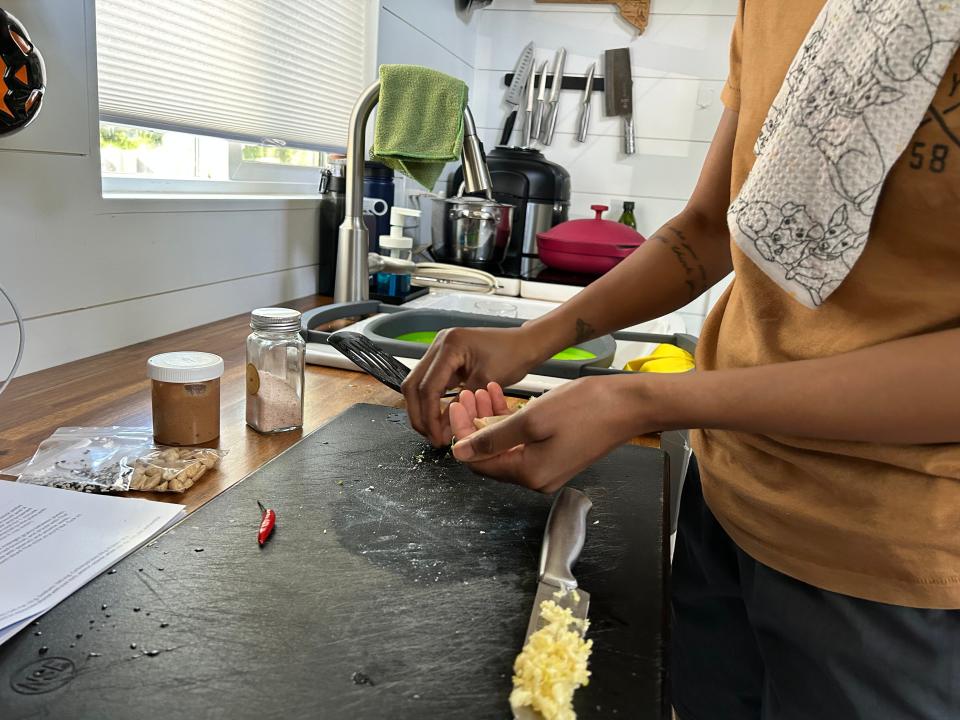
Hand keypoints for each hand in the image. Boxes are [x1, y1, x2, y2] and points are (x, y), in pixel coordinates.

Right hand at [401, 326, 545, 446]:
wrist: (525, 343)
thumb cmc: (513, 357)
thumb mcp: (486, 383)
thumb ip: (460, 404)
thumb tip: (440, 429)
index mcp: (450, 346)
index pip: (427, 387)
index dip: (428, 415)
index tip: (435, 436)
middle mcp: (439, 344)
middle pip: (413, 384)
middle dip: (419, 414)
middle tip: (430, 436)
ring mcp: (439, 349)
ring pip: (417, 384)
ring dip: (422, 409)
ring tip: (433, 431)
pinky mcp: (444, 358)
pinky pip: (430, 382)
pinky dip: (432, 401)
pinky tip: (438, 418)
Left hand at [449, 378, 652, 492]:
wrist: (629, 405)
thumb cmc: (586, 408)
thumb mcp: (531, 419)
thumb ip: (492, 438)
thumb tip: (460, 453)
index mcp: (528, 474)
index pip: (478, 461)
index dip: (462, 433)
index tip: (456, 404)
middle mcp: (536, 478)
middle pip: (491, 454)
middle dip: (476, 422)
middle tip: (470, 394)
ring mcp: (548, 468)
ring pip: (506, 445)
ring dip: (492, 418)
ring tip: (486, 390)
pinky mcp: (557, 456)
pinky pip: (525, 442)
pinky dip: (512, 422)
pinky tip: (506, 398)